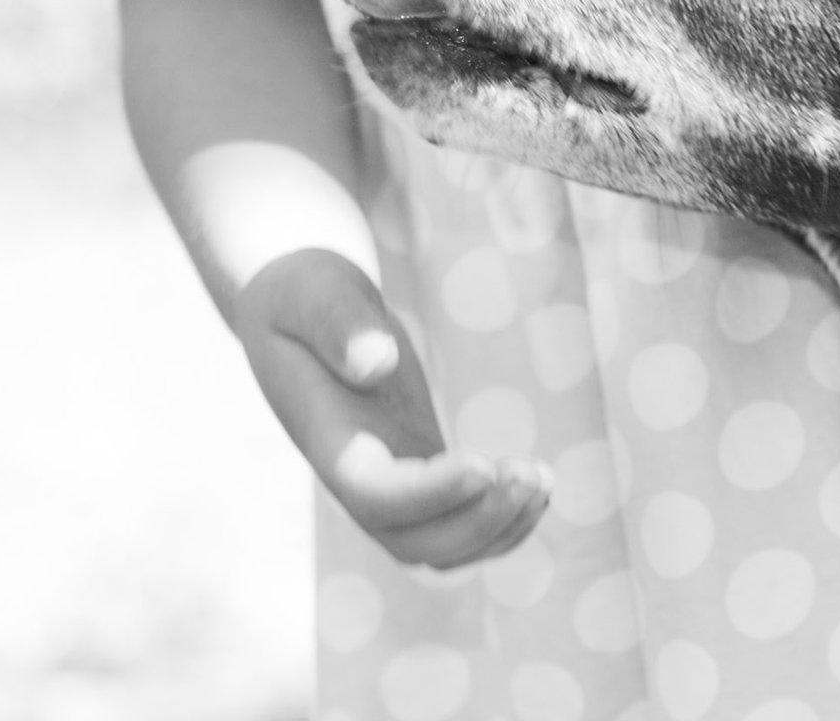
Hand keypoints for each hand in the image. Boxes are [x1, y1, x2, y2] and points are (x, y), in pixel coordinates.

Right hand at [233, 247, 550, 567]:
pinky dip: (499, 522)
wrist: (297, 308)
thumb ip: (339, 326)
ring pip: (438, 548)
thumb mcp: (313, 292)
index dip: (430, 494)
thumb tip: (377, 363)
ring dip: (496, 530)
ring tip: (542, 481)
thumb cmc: (304, 295)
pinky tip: (536, 487)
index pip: (375, 495)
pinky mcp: (415, 468)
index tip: (484, 463)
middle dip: (477, 521)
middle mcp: (354, 476)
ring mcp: (386, 479)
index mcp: (327, 438)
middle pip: (412, 542)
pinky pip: (455, 525)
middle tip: (530, 473)